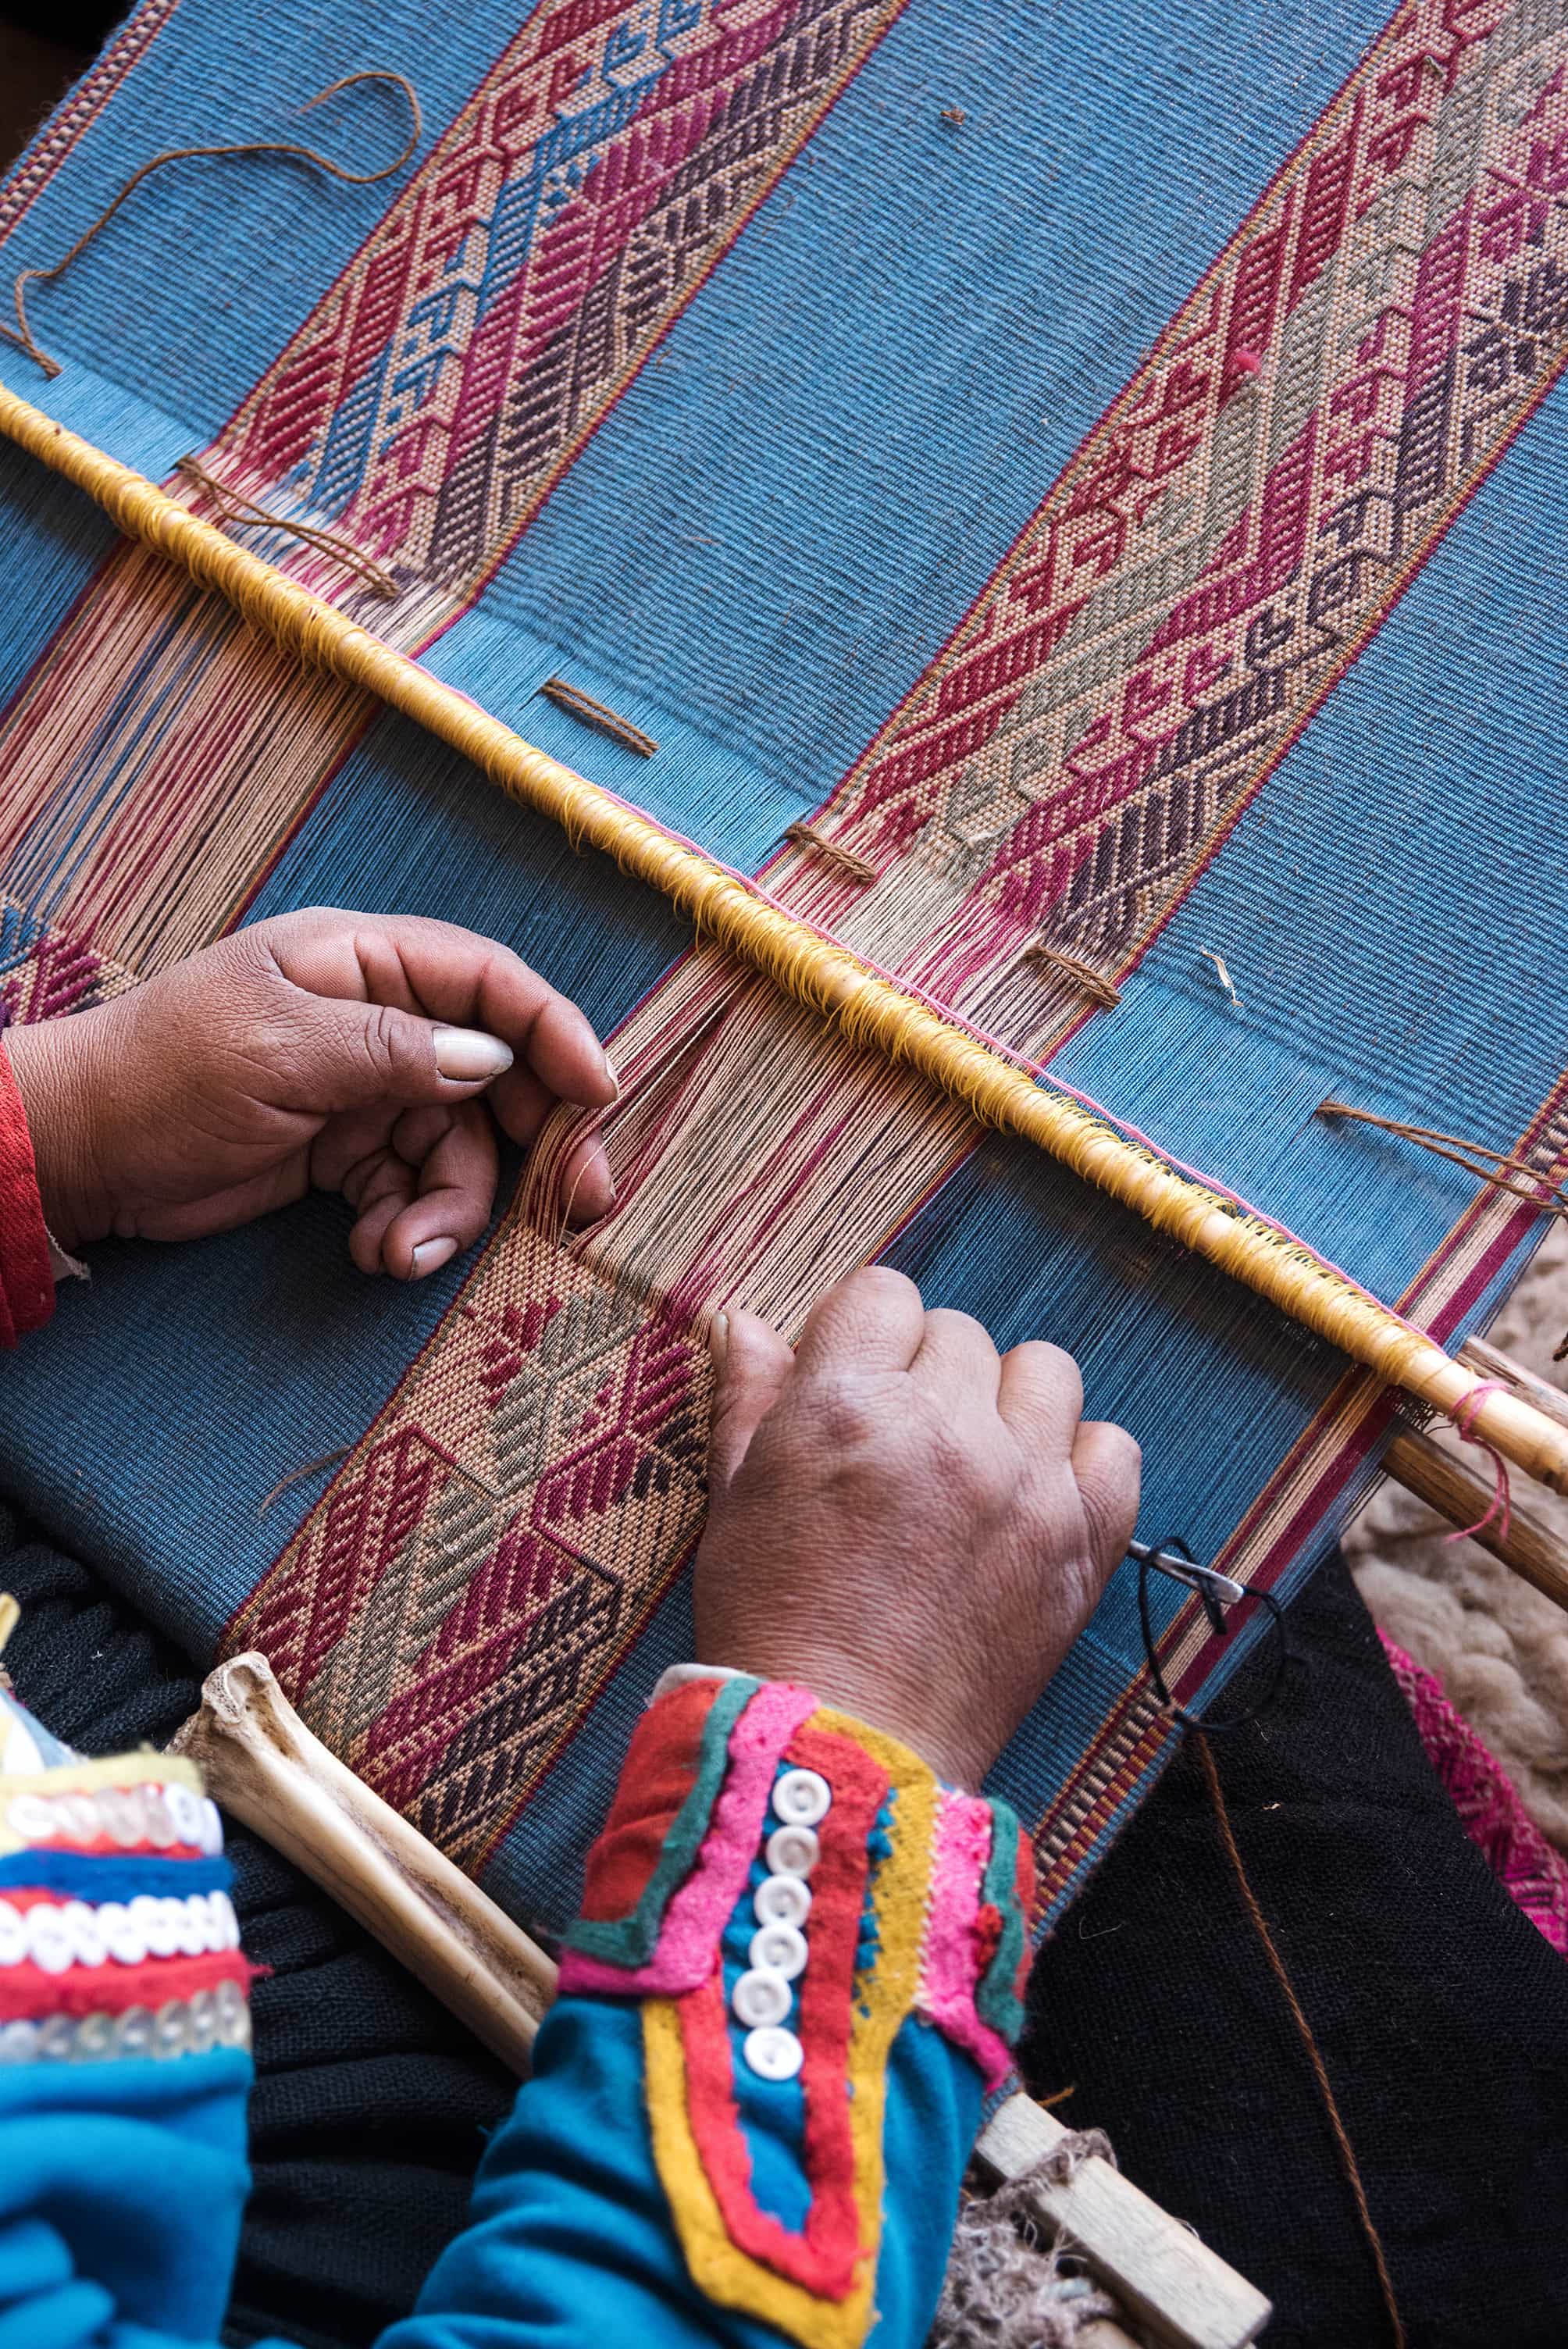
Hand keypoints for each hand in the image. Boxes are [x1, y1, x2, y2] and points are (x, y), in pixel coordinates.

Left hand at [5, 907, 617, 1276]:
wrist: (81, 1155)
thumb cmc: (163, 1075)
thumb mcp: (278, 1050)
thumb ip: (393, 1050)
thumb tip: (493, 1060)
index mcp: (361, 962)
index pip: (488, 981)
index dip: (553, 1032)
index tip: (598, 1093)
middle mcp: (376, 1020)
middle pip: (497, 1073)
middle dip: (536, 1143)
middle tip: (578, 1203)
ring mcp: (364, 1090)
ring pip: (460, 1148)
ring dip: (449, 1208)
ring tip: (403, 1251)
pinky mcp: (346, 1154)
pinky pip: (414, 1189)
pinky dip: (407, 1226)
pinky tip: (374, 1250)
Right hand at [695, 1268, 1139, 1787]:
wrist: (841, 1749)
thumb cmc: (772, 1626)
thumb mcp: (736, 1501)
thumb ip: (753, 1398)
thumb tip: (751, 1321)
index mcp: (849, 1406)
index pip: (884, 1294)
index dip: (866, 1333)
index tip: (856, 1379)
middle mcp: (946, 1429)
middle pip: (960, 1334)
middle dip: (927, 1373)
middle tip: (901, 1444)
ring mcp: (1023, 1484)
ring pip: (1044, 1371)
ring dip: (1008, 1401)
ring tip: (973, 1458)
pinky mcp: (1081, 1544)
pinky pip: (1113, 1448)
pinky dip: (1081, 1461)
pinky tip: (1035, 1497)